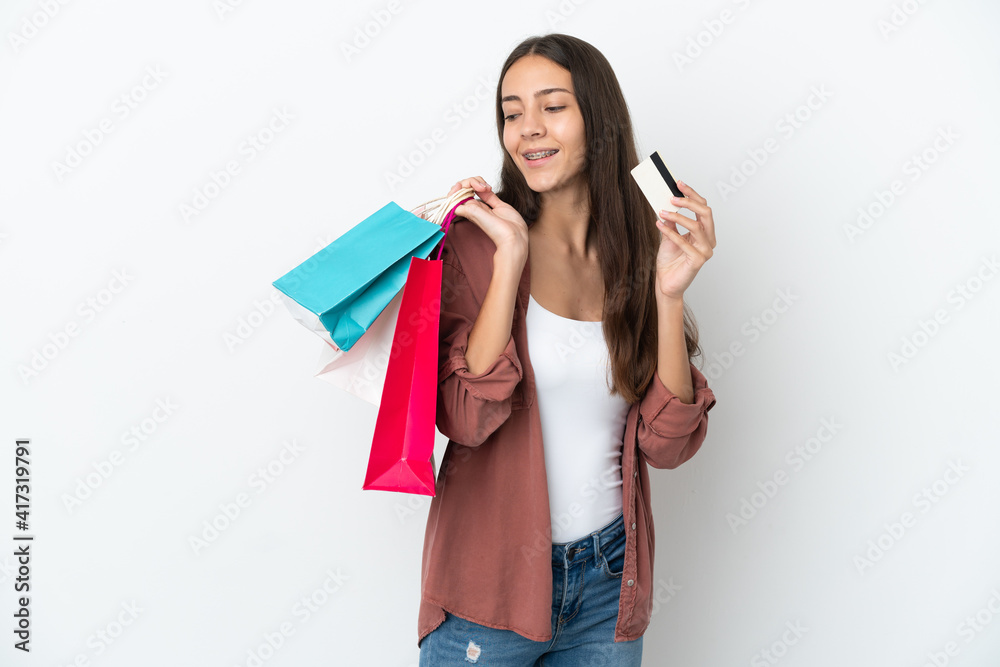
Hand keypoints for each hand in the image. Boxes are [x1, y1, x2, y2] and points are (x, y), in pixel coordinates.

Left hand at [448, 177, 528, 254]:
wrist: (514, 236)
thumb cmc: (496, 231)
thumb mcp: (475, 215)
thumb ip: (463, 206)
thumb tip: (451, 200)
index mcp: (466, 210)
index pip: (455, 196)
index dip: (457, 188)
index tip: (462, 186)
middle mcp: (473, 207)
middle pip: (465, 188)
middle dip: (470, 182)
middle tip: (479, 187)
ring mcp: (484, 205)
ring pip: (475, 186)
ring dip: (479, 182)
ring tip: (487, 188)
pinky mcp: (495, 203)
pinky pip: (486, 190)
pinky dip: (485, 186)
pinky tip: (489, 189)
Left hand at [653, 180, 715, 299]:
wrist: (665, 283)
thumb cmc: (669, 261)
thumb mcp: (668, 235)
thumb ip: (672, 220)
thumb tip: (668, 202)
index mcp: (705, 232)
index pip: (703, 208)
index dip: (692, 194)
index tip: (679, 184)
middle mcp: (709, 240)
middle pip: (706, 213)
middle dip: (689, 202)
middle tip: (672, 196)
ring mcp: (706, 250)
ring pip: (697, 226)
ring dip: (678, 216)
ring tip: (662, 211)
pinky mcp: (698, 260)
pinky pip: (684, 241)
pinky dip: (671, 231)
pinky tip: (659, 224)